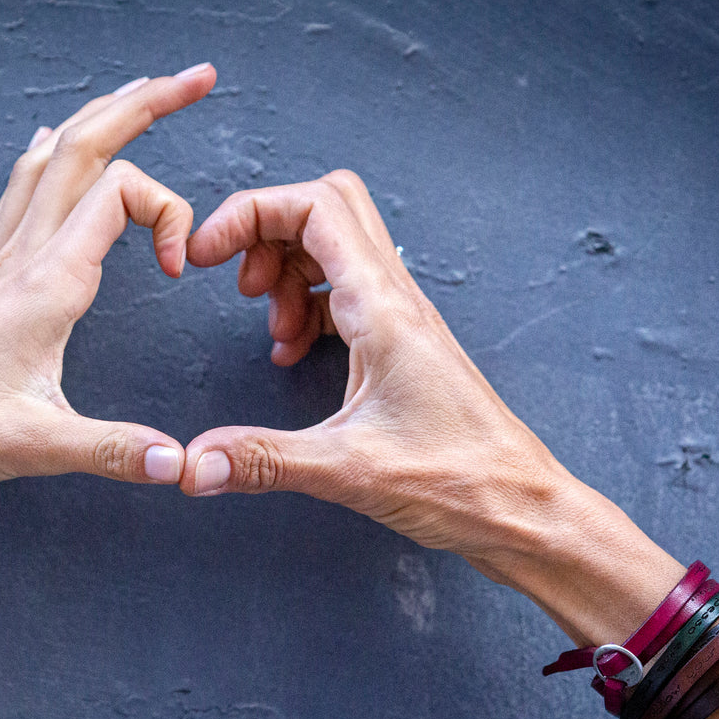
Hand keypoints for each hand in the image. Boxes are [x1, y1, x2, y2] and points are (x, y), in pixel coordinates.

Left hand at [0, 63, 217, 490]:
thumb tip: (183, 464)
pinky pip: (22, 191)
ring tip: (139, 94)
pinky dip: (51, 156)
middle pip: (86, 146)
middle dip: (146, 103)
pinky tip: (51, 148)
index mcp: (46, 281)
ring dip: (101, 118)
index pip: (121, 193)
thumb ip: (116, 449)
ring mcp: (2, 259)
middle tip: (197, 79)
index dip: (167, 214)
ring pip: (53, 159)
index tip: (175, 269)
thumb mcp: (38, 443)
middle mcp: (24, 255)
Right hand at [178, 170, 581, 579]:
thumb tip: (195, 463)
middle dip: (268, 231)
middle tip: (237, 282)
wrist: (523, 510)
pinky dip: (310, 307)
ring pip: (338, 249)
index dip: (250, 213)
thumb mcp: (347, 470)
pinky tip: (296, 351)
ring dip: (289, 272)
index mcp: (383, 309)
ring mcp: (403, 321)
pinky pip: (348, 295)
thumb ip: (264, 460)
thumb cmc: (461, 481)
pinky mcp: (404, 348)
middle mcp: (397, 302)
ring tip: (270, 329)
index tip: (208, 254)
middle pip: (327, 210)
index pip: (314, 208)